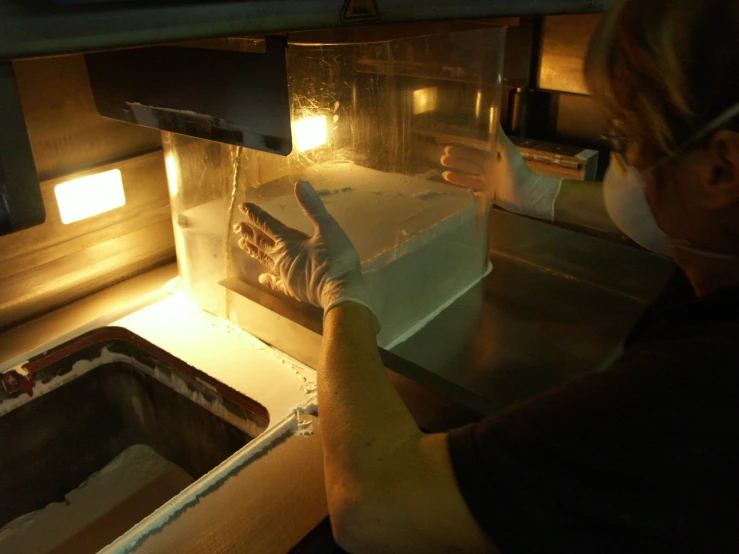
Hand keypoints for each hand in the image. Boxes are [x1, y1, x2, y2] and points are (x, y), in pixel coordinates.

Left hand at [234, 180, 375, 319]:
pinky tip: (262, 278)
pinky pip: (276, 283)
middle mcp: (282, 257)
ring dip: (254, 251)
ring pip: (264, 260)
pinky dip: (268, 280)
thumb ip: (313, 207)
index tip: (243, 206)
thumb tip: (300, 184)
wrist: (340, 291)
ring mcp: (285, 274)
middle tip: (237, 227)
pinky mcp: (292, 289)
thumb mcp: (328, 228)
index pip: (268, 224)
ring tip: (242, 244)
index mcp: (289, 242)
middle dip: (250, 233)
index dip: (256, 214)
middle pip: (262, 242)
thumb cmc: (336, 258)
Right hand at [440, 128, 561, 220]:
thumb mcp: (509, 152)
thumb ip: (499, 137)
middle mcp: (491, 169)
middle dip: (456, 161)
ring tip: (443, 173)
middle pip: (470, 164)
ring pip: (469, 177)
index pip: (475, 152)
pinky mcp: (489, 195)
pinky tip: (452, 187)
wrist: (528, 194)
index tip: (448, 146)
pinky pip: (473, 192)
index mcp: (494, 158)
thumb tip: (494, 118)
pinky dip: (463, 189)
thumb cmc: (518, 172)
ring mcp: (489, 183)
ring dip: (457, 175)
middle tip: (442, 158)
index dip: (462, 149)